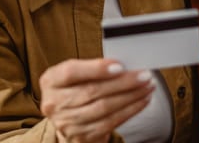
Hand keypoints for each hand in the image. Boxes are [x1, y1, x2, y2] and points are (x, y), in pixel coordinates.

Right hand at [39, 58, 154, 142]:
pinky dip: (130, 110)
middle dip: (123, 82)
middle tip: (144, 75)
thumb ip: (94, 68)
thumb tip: (126, 64)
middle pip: (92, 91)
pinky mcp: (81, 136)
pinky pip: (110, 122)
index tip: (120, 66)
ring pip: (104, 108)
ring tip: (148, 86)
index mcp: (50, 80)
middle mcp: (54, 103)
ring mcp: (66, 122)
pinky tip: (142, 100)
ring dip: (131, 96)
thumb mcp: (77, 74)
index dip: (96, 69)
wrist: (70, 118)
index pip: (71, 72)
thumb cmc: (77, 88)